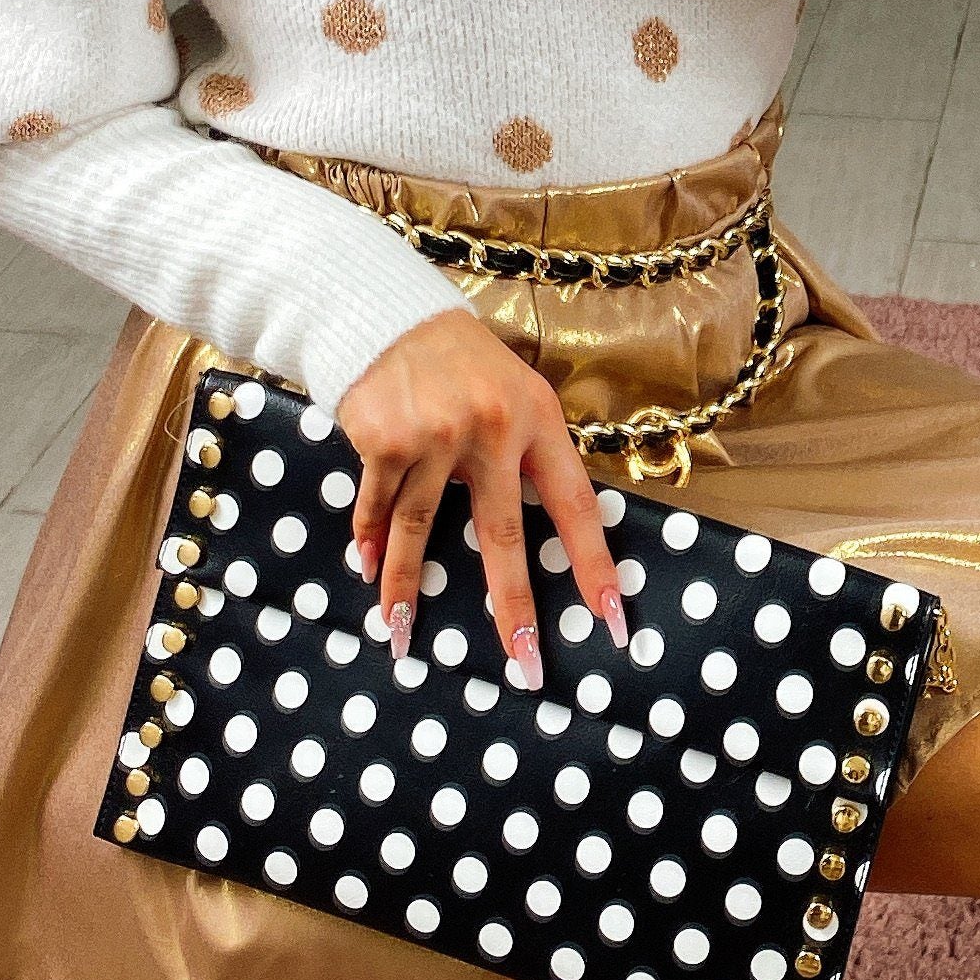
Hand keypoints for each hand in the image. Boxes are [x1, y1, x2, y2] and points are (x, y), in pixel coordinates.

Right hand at [335, 305, 623, 687]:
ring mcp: (436, 435)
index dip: (594, 565)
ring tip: (401, 635)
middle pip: (503, 536)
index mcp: (538, 420)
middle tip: (525, 665)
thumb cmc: (461, 363)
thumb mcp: (515, 393)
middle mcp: (492, 430)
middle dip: (514, 609)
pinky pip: (378, 506)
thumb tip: (541, 532)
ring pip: (421, 529)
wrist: (387, 315)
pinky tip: (368, 570)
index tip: (611, 618)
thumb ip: (528, 455)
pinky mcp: (385, 439)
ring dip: (407, 588)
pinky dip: (370, 540)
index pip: (575, 506)